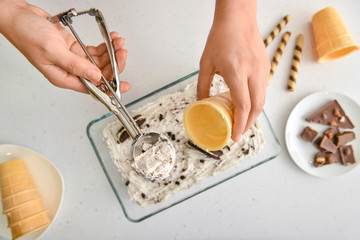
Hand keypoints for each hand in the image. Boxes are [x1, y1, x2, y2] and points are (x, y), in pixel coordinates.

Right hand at [0, 1, 129, 92]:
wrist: (18, 16)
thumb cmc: (26, 34)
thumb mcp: (53, 51)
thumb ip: (76, 65)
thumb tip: (95, 77)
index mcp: (63, 78)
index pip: (92, 87)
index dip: (110, 87)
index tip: (124, 85)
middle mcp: (70, 70)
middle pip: (99, 74)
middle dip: (113, 64)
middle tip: (122, 53)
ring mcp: (73, 59)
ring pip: (98, 61)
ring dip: (111, 53)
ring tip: (118, 43)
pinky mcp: (74, 48)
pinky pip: (93, 51)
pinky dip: (104, 46)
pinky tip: (110, 40)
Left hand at [197, 0, 269, 141]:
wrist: (238, 18)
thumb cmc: (221, 37)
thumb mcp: (206, 63)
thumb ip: (202, 85)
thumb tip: (200, 102)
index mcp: (236, 72)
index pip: (243, 106)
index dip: (239, 124)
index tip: (234, 136)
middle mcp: (253, 72)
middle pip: (256, 108)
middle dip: (248, 124)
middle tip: (238, 133)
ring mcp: (262, 69)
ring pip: (262, 100)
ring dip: (254, 114)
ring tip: (242, 122)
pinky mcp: (266, 66)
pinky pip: (264, 89)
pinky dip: (257, 102)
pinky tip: (247, 104)